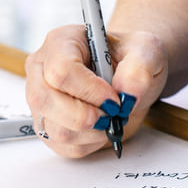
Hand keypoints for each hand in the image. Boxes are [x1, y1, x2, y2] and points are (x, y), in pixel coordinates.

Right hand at [24, 25, 167, 157]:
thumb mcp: (146, 51)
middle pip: (44, 100)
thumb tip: (127, 92)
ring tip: (110, 119)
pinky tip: (101, 128)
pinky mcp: (46, 124)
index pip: (60, 70)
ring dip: (91, 132)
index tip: (115, 99)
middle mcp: (42, 69)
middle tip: (113, 114)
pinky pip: (62, 145)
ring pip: (53, 128)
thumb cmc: (131, 59)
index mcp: (61, 42)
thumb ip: (140, 67)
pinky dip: (88, 143)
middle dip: (85, 117)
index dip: (89, 91)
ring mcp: (40, 98)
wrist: (129, 78)